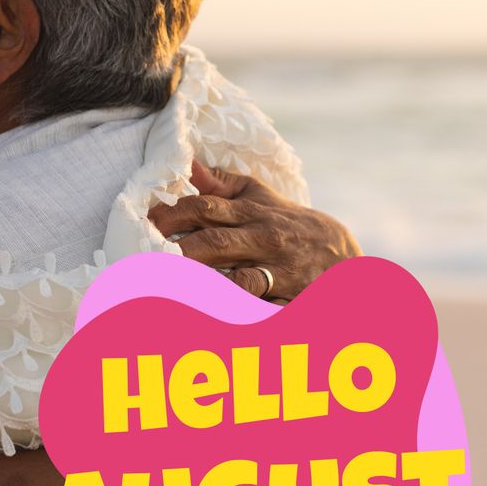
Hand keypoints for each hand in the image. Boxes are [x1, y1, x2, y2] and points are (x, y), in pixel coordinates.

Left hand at [147, 161, 360, 300]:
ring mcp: (280, 274)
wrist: (343, 257)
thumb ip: (221, 184)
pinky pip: (265, 312)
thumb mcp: (260, 197)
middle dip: (179, 251)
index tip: (142, 223)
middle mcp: (265, 241)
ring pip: (239, 282)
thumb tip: (186, 163)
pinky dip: (242, 317)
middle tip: (144, 260)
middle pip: (215, 244)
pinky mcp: (292, 302)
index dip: (171, 214)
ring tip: (169, 291)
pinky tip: (211, 321)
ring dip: (205, 287)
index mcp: (252, 213)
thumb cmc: (289, 224)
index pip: (205, 208)